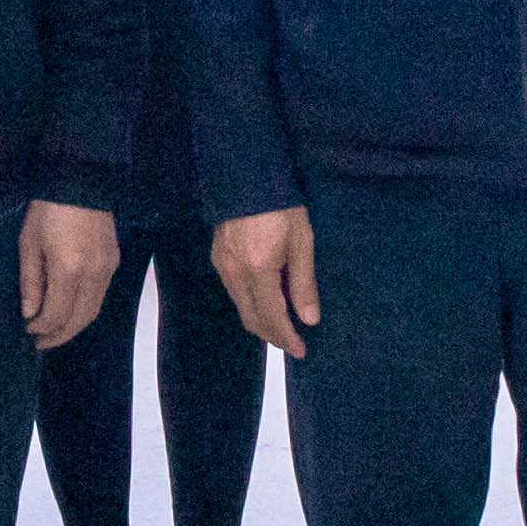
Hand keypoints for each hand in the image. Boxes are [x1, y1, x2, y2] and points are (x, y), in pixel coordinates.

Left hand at [20, 200, 121, 348]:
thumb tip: (30, 314)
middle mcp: (94, 275)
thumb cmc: (47, 211)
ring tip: (55, 332)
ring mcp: (108, 269)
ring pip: (94, 310)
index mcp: (69, 270)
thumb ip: (31, 282)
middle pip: (80, 319)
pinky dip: (85, 309)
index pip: (57, 314)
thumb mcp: (29, 244)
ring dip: (74, 326)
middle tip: (41, 343)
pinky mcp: (114, 261)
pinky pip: (101, 295)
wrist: (81, 181)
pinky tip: (71, 309)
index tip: (28, 330)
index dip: (42, 328)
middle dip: (59, 335)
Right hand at [213, 207, 318, 358]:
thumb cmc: (281, 206)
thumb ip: (304, 283)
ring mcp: (222, 265)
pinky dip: (249, 304)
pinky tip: (264, 301)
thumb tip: (309, 319)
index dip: (286, 338)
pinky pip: (233, 292)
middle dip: (271, 335)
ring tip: (282, 325)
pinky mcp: (217, 257)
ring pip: (240, 307)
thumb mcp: (301, 242)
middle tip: (292, 343)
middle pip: (251, 318)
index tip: (300, 351)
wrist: (246, 174)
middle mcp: (234, 273)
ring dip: (260, 321)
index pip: (271, 317)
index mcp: (258, 271)